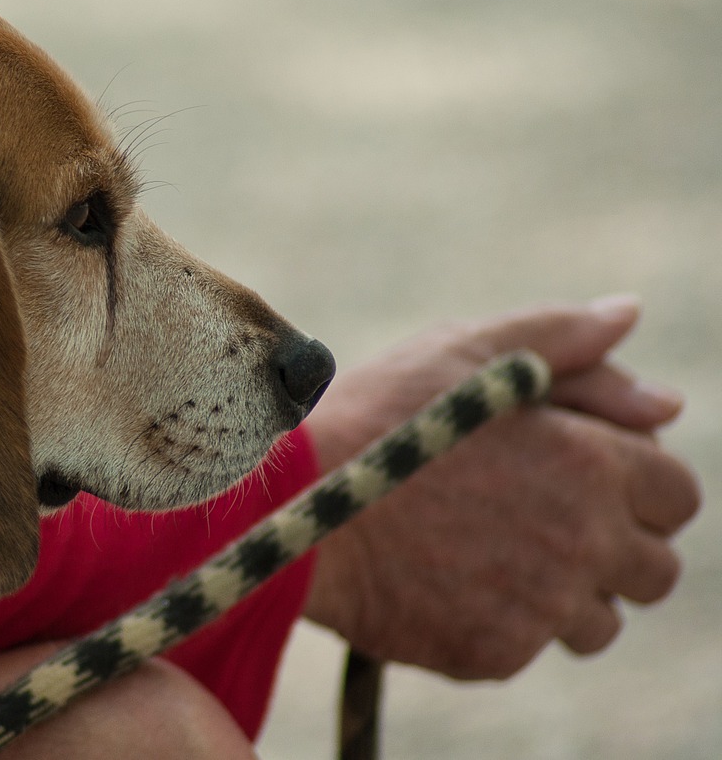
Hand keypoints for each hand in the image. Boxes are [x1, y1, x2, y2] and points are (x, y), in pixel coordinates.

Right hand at [301, 296, 699, 679]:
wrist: (290, 506)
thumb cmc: (375, 417)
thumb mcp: (462, 350)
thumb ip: (558, 335)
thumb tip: (630, 314)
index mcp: (591, 461)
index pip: (678, 494)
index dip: (637, 486)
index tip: (583, 480)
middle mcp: (584, 540)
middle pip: (654, 569)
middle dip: (611, 547)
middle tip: (536, 521)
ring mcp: (540, 605)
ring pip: (598, 623)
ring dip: (563, 596)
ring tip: (490, 556)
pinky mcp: (494, 653)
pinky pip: (528, 647)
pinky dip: (499, 621)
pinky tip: (446, 581)